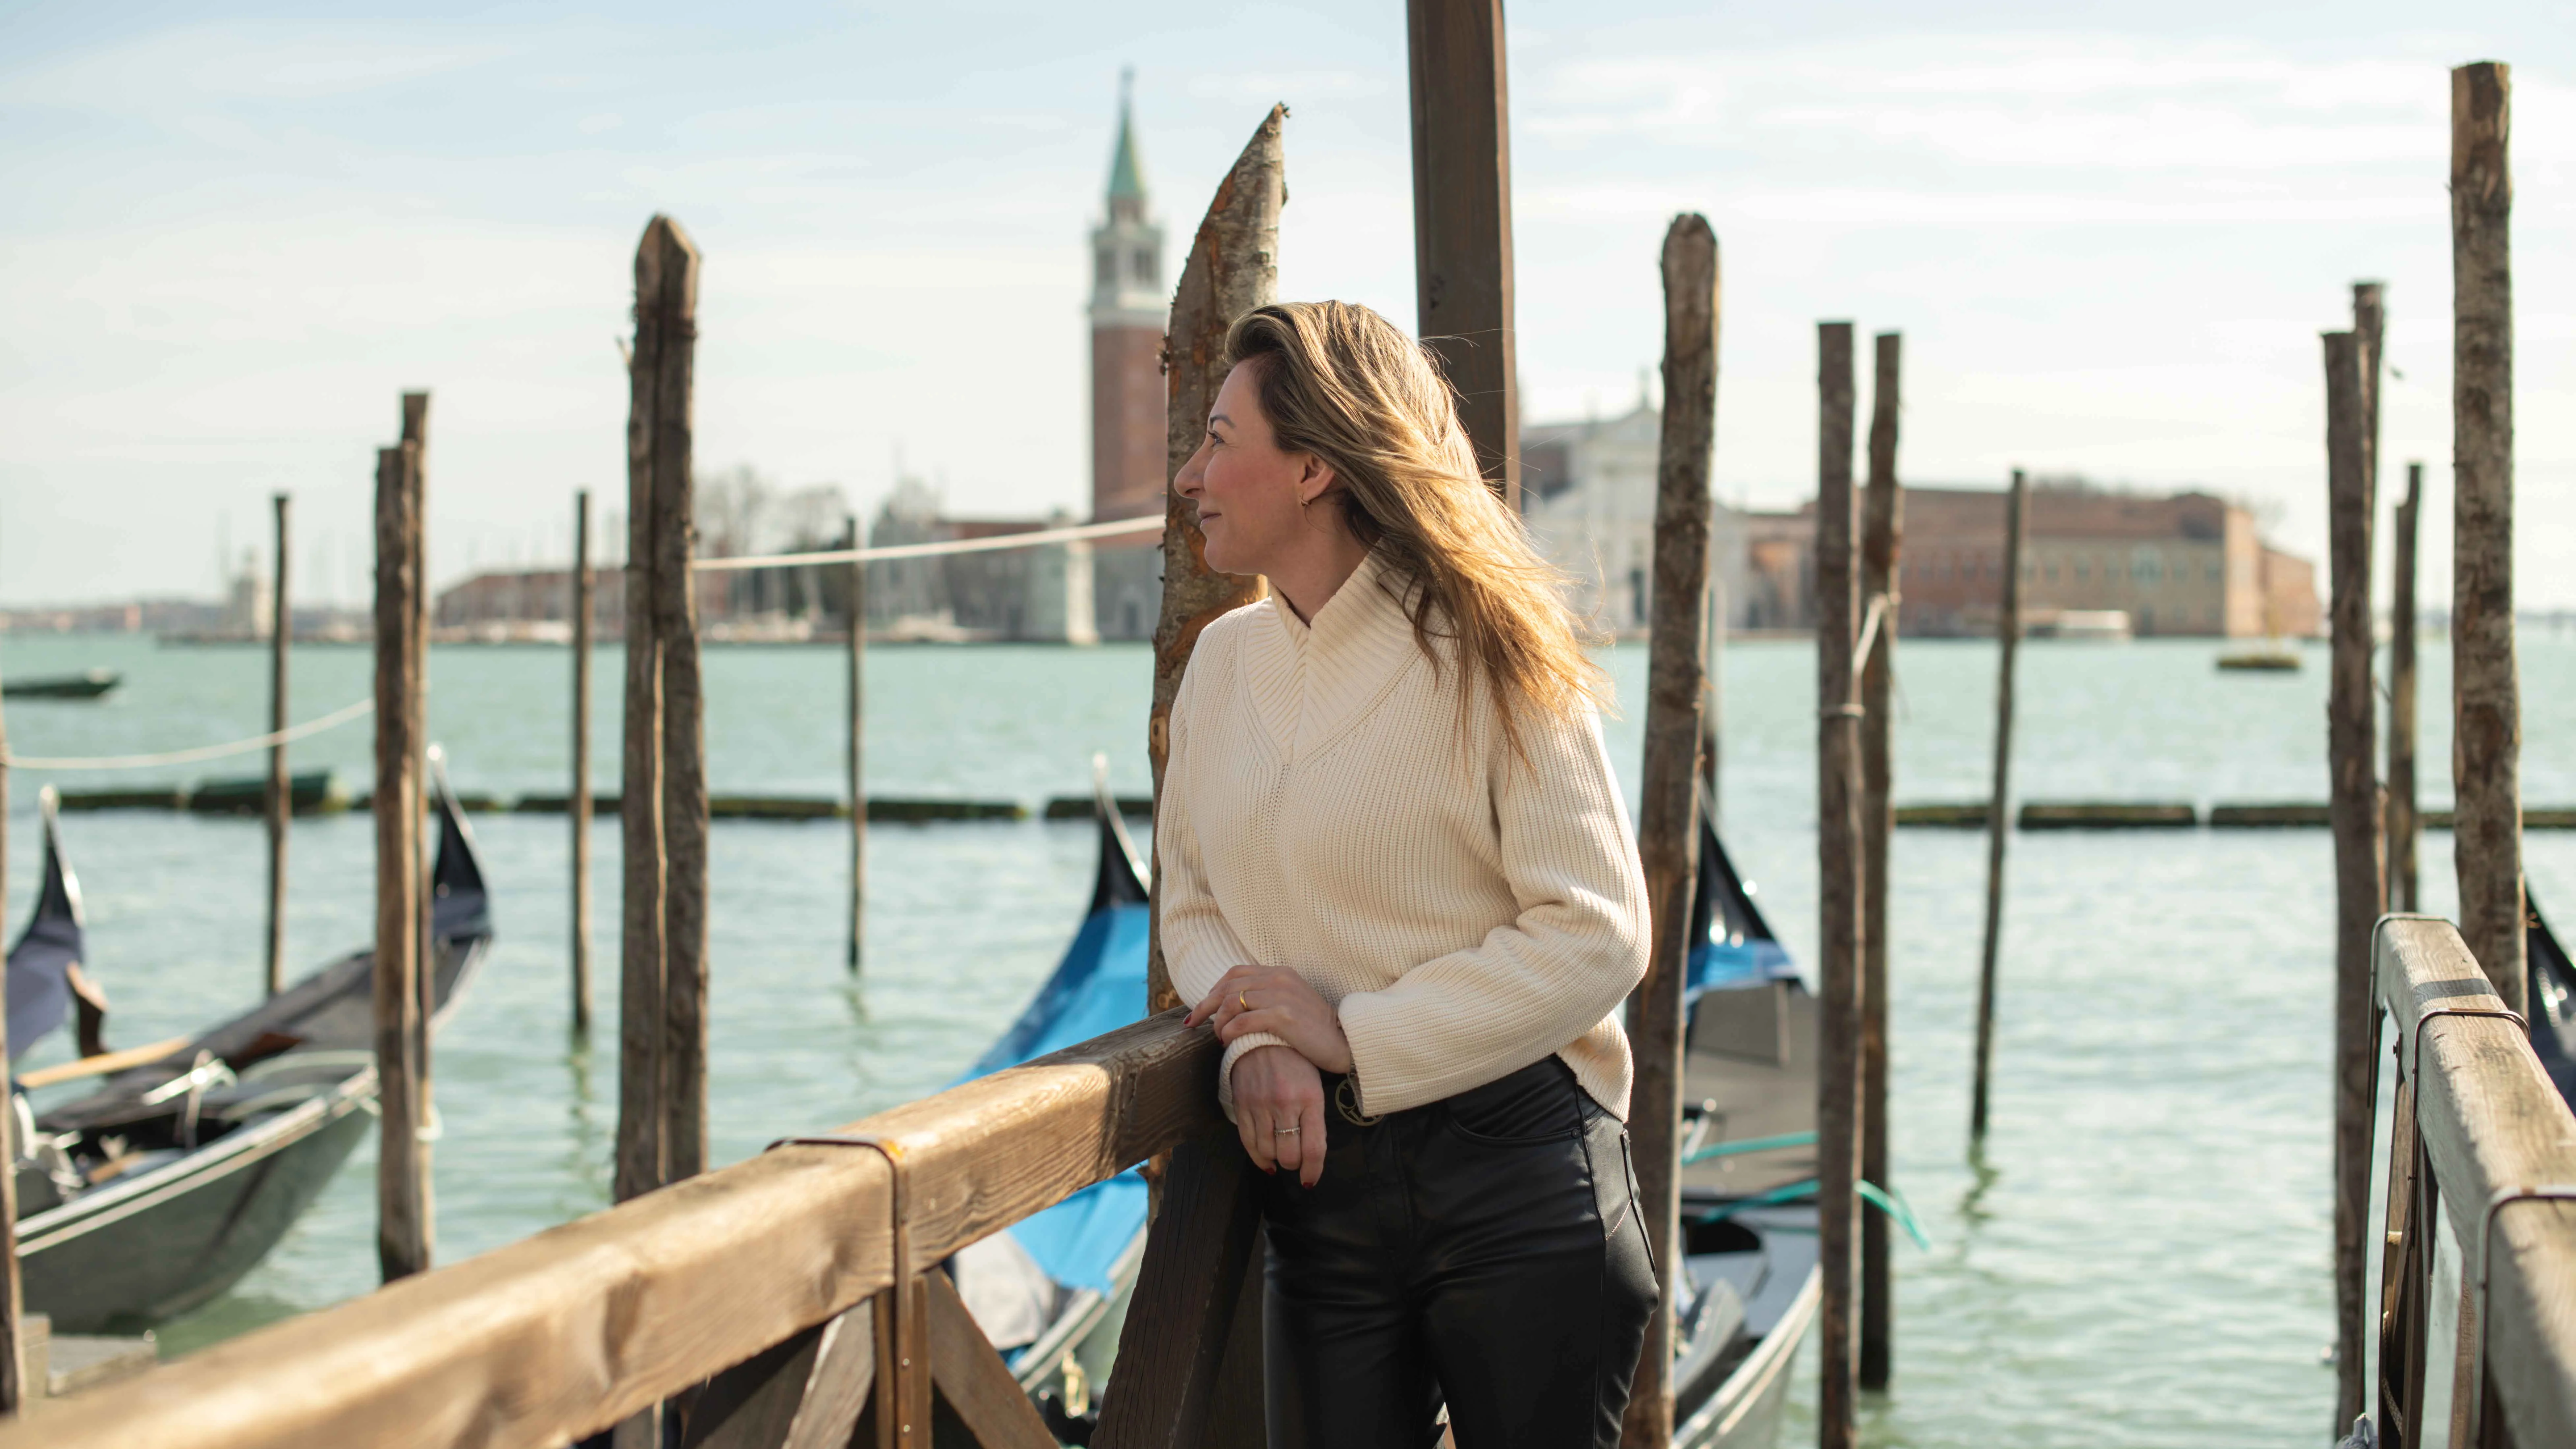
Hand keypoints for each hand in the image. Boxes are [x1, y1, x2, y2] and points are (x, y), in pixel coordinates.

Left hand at [1185, 963, 1354, 1074]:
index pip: (1235, 974)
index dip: (1213, 990)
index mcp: (1280, 973)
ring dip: (1218, 1021)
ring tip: (1218, 1037)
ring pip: (1232, 1002)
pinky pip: (1243, 1020)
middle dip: (1206, 1006)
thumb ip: (1267, 997)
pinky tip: (1227, 1041)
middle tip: (1193, 1023)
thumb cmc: (1315, 1029)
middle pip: (1228, 987)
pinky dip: (1229, 1031)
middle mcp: (1279, 979)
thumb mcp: (1290, 1003)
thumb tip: (1234, 1007)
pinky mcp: (1283, 1016)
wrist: (1344, 1042)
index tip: (1201, 1009)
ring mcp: (1281, 996)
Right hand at [1228, 1044, 1327, 1184]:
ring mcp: (1261, 1105)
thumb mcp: (1314, 1087)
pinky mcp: (1242, 1105)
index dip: (1313, 1171)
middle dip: (1294, 1164)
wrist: (1264, 1036)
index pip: (1313, 1149)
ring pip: (1268, 1152)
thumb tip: (1310, 1155)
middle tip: (1295, 1159)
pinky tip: (1266, 1160)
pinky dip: (1258, 1157)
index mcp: (1310, 1099)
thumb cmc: (1295, 1063)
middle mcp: (1285, 1104)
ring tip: (1280, 1153)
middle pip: (1289, 1155)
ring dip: (1276, 1159)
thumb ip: (1314, 1120)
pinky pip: (1248, 1143)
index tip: (1310, 1180)